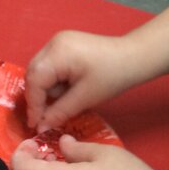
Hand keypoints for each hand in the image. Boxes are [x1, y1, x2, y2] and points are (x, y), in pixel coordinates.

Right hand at [25, 31, 143, 128]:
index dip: (34, 105)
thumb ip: (59, 112)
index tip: (35, 125)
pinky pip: (51, 65)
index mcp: (58, 52)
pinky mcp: (66, 45)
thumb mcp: (85, 98)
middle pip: (34, 73)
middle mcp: (54, 43)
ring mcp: (59, 41)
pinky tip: (69, 89)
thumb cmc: (112, 76)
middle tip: (46, 117)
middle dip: (39, 96)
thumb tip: (40, 127)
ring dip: (48, 89)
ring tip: (66, 101)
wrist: (135, 57)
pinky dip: (55, 80)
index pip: (34, 80)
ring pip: (41, 70)